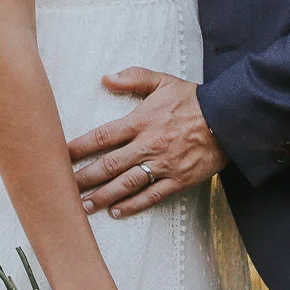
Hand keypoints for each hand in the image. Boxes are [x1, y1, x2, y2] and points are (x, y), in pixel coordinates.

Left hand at [69, 68, 227, 216]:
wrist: (230, 118)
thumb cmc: (194, 99)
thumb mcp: (164, 81)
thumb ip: (134, 78)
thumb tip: (106, 78)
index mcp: (141, 121)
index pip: (102, 136)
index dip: (78, 148)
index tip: (59, 156)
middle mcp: (148, 145)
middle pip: (108, 165)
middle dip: (84, 179)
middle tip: (63, 190)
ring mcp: (163, 165)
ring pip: (126, 184)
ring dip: (102, 197)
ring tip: (82, 207)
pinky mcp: (178, 180)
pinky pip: (152, 196)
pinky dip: (133, 205)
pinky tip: (116, 212)